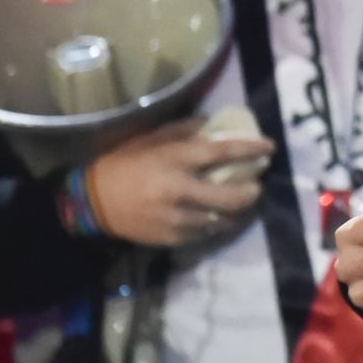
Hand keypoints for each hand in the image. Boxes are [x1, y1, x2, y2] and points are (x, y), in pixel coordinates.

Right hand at [85, 116, 273, 246]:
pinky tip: (214, 217)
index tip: (270, 147)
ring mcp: (176, 218)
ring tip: (238, 202)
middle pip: (231, 196)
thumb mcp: (151, 139)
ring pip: (221, 219)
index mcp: (175, 160)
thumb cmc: (123, 162)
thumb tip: (214, 124)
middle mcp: (180, 190)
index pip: (223, 153)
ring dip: (234, 211)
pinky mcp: (171, 238)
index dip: (251, 149)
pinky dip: (213, 225)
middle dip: (251, 191)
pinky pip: (203, 233)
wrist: (93, 201)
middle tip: (256, 185)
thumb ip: (184, 131)